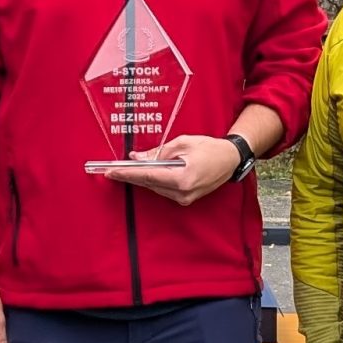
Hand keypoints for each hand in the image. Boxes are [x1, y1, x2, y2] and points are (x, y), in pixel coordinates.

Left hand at [96, 133, 242, 206]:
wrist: (231, 159)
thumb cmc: (210, 149)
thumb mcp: (182, 143)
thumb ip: (158, 152)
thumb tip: (138, 158)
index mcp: (183, 178)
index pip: (148, 176)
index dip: (127, 173)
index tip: (112, 171)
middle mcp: (183, 192)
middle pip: (149, 184)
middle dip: (130, 176)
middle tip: (111, 170)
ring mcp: (185, 198)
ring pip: (155, 188)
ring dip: (141, 179)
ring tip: (124, 171)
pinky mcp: (186, 199)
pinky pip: (163, 190)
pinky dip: (153, 182)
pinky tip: (143, 175)